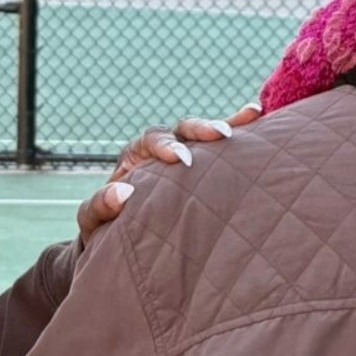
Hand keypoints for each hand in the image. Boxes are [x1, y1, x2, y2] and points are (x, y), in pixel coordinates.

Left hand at [76, 104, 264, 246]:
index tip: (181, 160)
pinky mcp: (206, 172)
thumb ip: (99, 205)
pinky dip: (243, 133)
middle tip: (220, 136)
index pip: (151, 140)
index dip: (166, 145)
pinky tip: (263, 117)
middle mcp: (162, 151)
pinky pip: (225, 150)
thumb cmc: (104, 230)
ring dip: (230, 124)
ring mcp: (187, 159)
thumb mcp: (92, 219)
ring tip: (254, 113)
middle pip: (182, 130)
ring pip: (208, 135)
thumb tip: (123, 193)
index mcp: (135, 157)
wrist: (121, 242)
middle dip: (201, 129)